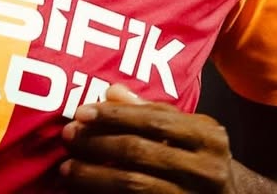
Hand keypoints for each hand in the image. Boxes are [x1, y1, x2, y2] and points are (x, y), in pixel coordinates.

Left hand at [61, 84, 235, 191]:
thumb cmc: (202, 158)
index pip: (153, 121)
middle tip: (68, 137)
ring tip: (68, 169)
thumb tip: (110, 91)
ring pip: (135, 185)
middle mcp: (207, 168)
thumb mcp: (188, 130)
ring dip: (95, 176)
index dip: (114, 116)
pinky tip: (87, 192)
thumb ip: (152, 111)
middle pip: (141, 152)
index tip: (81, 112)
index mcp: (208, 136)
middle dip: (98, 144)